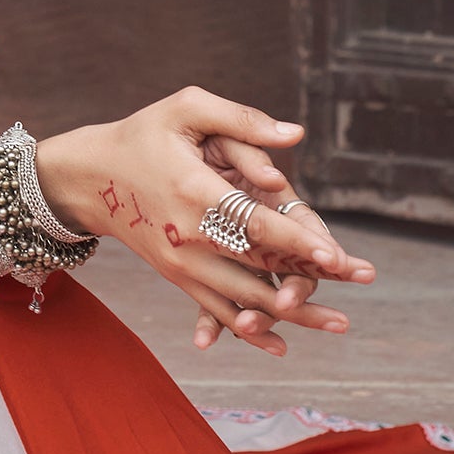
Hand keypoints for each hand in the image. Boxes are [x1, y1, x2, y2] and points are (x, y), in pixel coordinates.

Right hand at [34, 89, 374, 358]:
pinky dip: (250, 332)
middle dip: (313, 278)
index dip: (298, 240)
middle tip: (363, 279)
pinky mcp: (177, 277)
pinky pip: (218, 310)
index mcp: (194, 192)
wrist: (90, 177)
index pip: (256, 223)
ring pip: (244, 299)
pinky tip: (281, 345)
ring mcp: (181, 263)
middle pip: (260, 267)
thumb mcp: (185, 108)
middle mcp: (188, 236)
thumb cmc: (143, 134)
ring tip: (340, 322)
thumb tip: (296, 135)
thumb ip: (242, 120)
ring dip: (293, 314)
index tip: (337, 255)